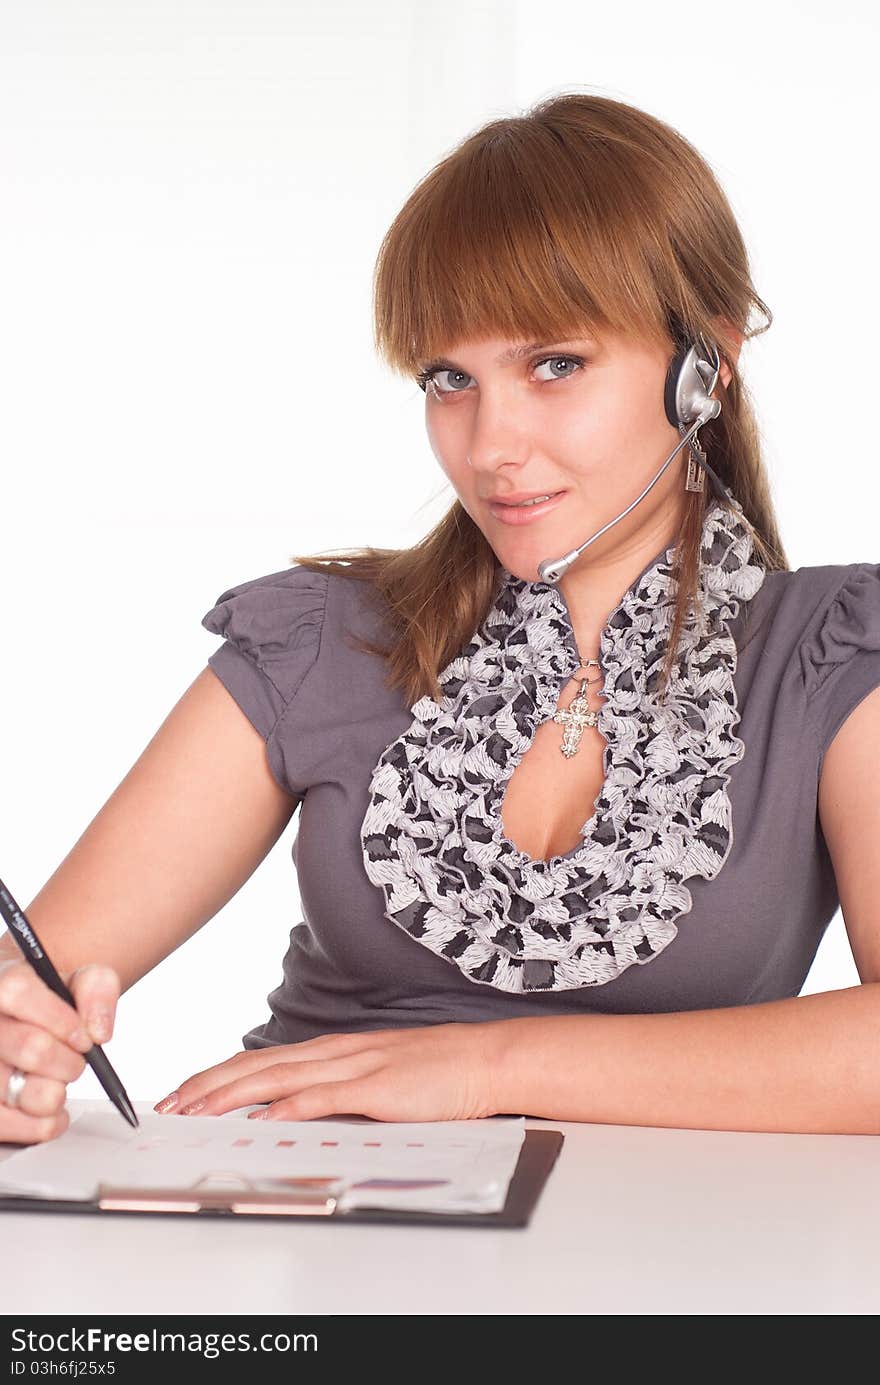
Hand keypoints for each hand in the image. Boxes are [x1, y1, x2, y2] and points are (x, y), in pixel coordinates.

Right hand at [0, 957, 119, 1145]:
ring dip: (59, 1093)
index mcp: (2, 983)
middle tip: (77, 1060)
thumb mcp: (79, 979)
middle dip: (70, 1060)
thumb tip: (98, 1031)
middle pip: (31, 1047)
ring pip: (27, 1094)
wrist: (27, 1024)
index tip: (83, 1037)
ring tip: (57, 1081)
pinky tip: (52, 1110)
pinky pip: (17, 1128)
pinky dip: (47, 1124)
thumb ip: (97, 988)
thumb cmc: (52, 1002)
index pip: (17, 992)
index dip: (60, 1018)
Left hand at [154, 1022, 500, 1122]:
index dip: (216, 1076)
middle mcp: (335, 1053)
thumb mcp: (374, 1075)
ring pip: (280, 1077)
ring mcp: (355, 1067)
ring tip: (197, 1110)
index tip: (182, 1092)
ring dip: (233, 1094)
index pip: (260, 1061)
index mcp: (332, 1051)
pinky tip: (265, 1116)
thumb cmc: (433, 1071)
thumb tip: (292, 1111)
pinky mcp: (377, 1088)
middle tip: (169, 1104)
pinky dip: (291, 1105)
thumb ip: (335, 1089)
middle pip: (257, 1065)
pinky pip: (326, 1096)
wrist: (482, 1059)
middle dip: (208, 1085)